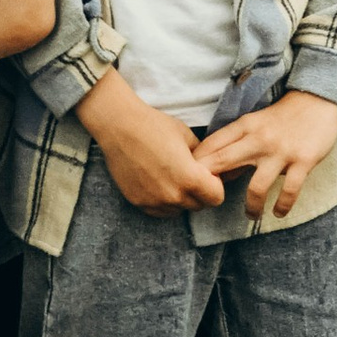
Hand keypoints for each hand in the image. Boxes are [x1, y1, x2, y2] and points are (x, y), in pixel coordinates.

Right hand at [75, 71, 226, 210]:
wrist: (119, 126)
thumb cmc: (154, 126)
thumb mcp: (187, 136)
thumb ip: (202, 157)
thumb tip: (209, 168)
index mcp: (190, 178)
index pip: (216, 197)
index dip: (215, 185)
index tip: (207, 175)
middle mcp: (173, 195)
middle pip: (199, 205)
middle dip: (199, 192)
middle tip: (189, 174)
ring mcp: (154, 201)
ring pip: (178, 210)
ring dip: (180, 198)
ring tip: (171, 177)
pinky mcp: (138, 202)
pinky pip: (159, 210)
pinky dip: (163, 201)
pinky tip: (157, 182)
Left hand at [197, 89, 336, 217]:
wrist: (317, 100)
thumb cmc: (283, 116)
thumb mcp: (255, 123)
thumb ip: (236, 145)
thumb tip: (217, 173)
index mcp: (244, 126)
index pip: (211, 146)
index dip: (197, 165)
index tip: (192, 181)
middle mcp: (258, 138)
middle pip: (222, 162)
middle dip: (210, 184)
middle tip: (210, 201)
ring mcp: (281, 151)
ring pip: (257, 186)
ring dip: (252, 206)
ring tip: (251, 214)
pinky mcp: (302, 161)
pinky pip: (289, 190)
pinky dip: (282, 206)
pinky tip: (278, 212)